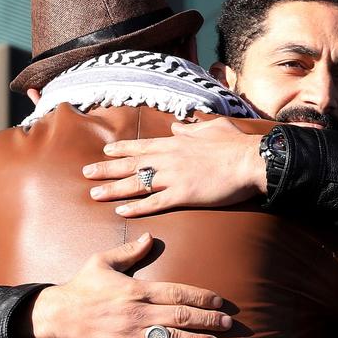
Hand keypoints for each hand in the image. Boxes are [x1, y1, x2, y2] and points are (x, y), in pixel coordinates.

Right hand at [21, 234, 232, 337]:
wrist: (56, 318)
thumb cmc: (81, 288)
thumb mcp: (102, 262)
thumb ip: (129, 251)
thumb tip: (149, 237)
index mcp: (137, 290)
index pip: (178, 292)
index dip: (202, 297)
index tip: (219, 302)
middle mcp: (138, 313)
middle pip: (181, 316)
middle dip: (208, 320)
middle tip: (228, 324)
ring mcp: (131, 336)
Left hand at [84, 117, 266, 216]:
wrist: (250, 161)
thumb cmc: (235, 145)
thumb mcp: (212, 127)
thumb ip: (192, 128)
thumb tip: (179, 125)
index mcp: (176, 143)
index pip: (141, 146)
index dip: (121, 149)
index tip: (105, 152)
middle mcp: (169, 159)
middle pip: (131, 164)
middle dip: (106, 169)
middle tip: (86, 174)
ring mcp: (174, 178)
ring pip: (136, 184)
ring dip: (113, 189)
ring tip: (94, 194)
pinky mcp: (183, 195)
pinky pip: (154, 203)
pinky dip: (136, 207)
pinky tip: (121, 211)